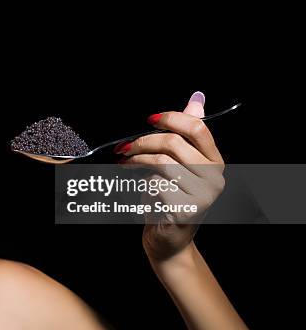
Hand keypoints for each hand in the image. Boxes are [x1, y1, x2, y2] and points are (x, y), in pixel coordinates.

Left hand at [114, 92, 225, 261]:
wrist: (168, 239)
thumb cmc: (170, 199)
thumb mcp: (179, 163)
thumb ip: (186, 133)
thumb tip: (197, 99)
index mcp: (215, 161)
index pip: (197, 128)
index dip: (171, 118)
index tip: (150, 119)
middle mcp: (214, 177)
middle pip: (174, 142)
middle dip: (143, 141)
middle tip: (125, 147)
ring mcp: (203, 195)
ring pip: (162, 163)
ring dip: (137, 161)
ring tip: (125, 164)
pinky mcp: (187, 210)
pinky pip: (156, 185)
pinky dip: (142, 185)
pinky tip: (140, 189)